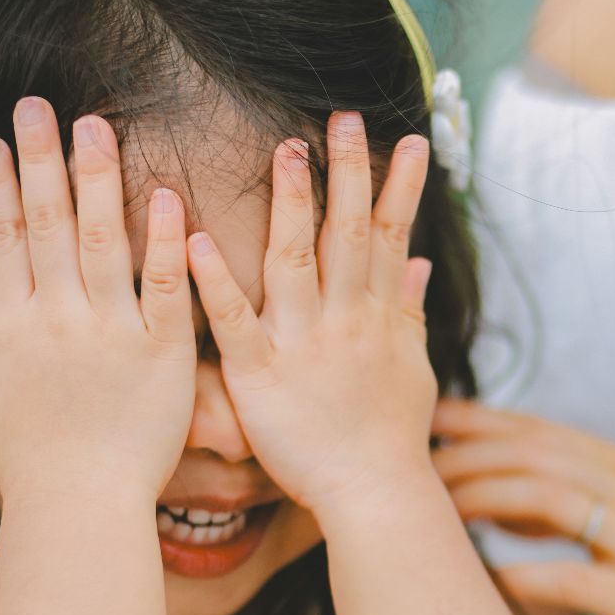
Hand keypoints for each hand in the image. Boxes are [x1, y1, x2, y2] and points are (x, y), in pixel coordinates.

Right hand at [0, 98, 197, 505]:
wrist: (82, 509)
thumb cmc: (28, 476)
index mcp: (12, 330)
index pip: (2, 241)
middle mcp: (59, 317)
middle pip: (46, 222)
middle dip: (40, 158)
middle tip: (38, 105)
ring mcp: (111, 329)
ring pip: (101, 237)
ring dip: (97, 177)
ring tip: (95, 124)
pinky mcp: (162, 349)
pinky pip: (163, 283)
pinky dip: (163, 239)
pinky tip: (165, 194)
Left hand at [186, 112, 438, 521]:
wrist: (374, 495)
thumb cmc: (390, 437)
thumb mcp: (412, 369)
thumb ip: (409, 312)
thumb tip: (420, 263)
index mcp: (375, 315)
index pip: (391, 235)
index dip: (400, 186)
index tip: (411, 139)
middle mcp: (344, 320)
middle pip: (347, 233)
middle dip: (348, 173)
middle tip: (344, 118)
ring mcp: (302, 344)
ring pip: (295, 261)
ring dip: (291, 205)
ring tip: (286, 152)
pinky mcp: (261, 375)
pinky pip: (236, 320)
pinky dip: (216, 280)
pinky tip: (194, 239)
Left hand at [432, 399, 614, 614]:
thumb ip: (566, 505)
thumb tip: (493, 502)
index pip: (536, 431)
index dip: (476, 422)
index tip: (423, 419)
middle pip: (534, 457)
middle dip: (468, 457)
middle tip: (412, 468)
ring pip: (553, 501)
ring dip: (489, 500)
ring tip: (442, 512)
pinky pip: (581, 580)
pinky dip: (533, 575)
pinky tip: (495, 580)